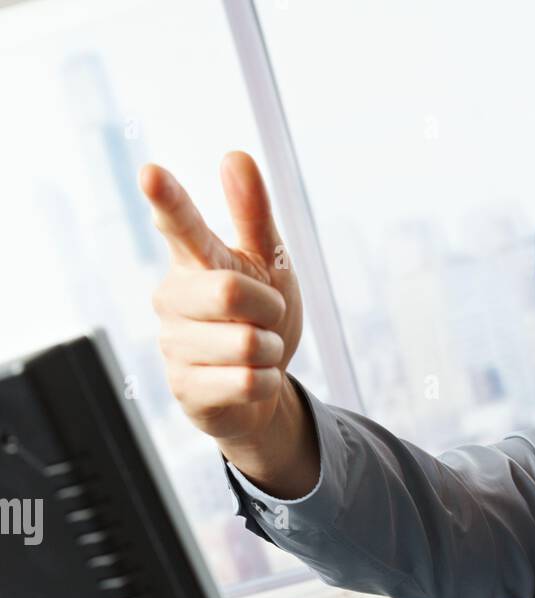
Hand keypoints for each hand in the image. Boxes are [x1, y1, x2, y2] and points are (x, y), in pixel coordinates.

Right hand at [138, 151, 301, 443]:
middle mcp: (172, 297)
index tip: (151, 174)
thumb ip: (253, 215)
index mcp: (192, 259)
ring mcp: (173, 344)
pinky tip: (251, 380)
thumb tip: (235, 155)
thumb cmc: (260, 317)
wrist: (257, 392)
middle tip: (267, 318)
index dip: (168, 200)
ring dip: (271, 350)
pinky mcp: (185, 388)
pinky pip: (248, 380)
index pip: (179, 224)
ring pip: (246, 343)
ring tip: (256, 352)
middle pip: (231, 292)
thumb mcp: (268, 264)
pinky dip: (266, 381)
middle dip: (269, 309)